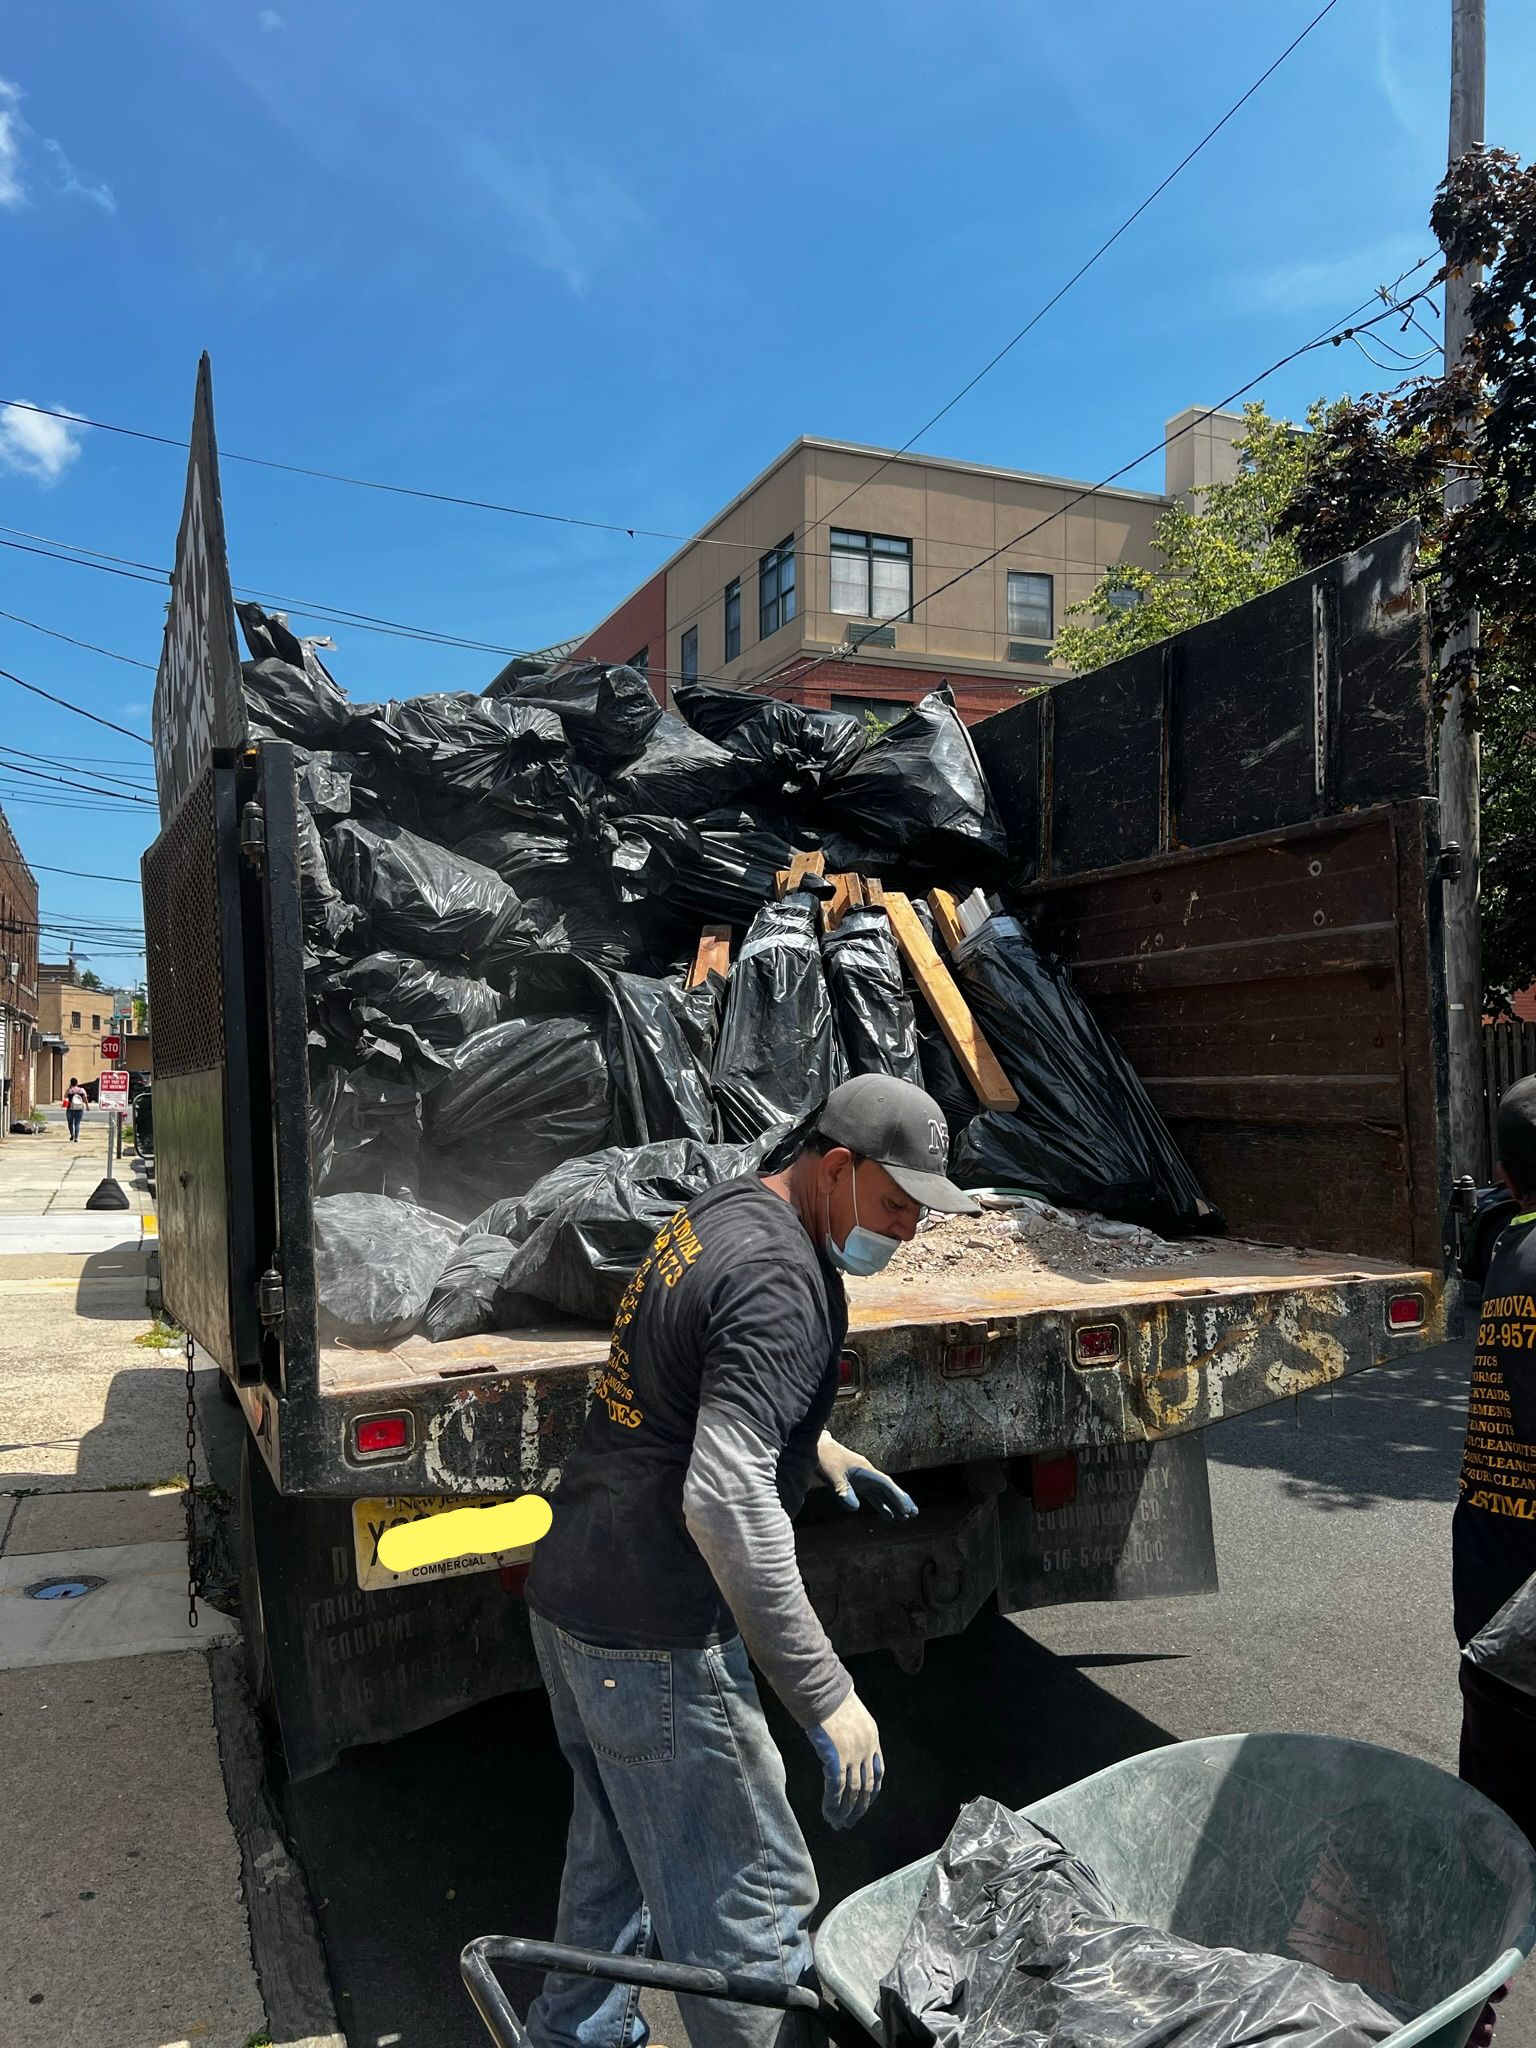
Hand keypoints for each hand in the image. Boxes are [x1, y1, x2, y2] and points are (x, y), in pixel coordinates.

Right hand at [808, 1689, 882, 1828]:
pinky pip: (836, 1788)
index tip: (865, 1805)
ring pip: (852, 1792)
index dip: (872, 1792)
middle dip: (859, 1808)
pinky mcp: (836, 1758)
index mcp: (873, 1738)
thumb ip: (852, 1733)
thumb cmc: (831, 1698)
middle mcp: (866, 1749)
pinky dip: (833, 1803)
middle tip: (850, 1823)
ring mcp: (852, 1754)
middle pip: (867, 1787)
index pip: (878, 1772)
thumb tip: (842, 1746)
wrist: (822, 1690)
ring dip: (845, 1811)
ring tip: (838, 1824)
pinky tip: (829, 1814)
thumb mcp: (851, 1714)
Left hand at [817, 1433, 916, 1521]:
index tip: (906, 1509)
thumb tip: (855, 1508)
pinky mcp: (857, 1482)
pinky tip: (887, 1515)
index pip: (886, 1485)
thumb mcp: (832, 1476)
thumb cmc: (825, 1460)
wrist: (817, 1447)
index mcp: (865, 1470)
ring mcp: (864, 1478)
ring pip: (883, 1493)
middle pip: (889, 1488)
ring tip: (905, 1518)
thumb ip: (842, 1491)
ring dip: (893, 1504)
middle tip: (914, 1514)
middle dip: (901, 1500)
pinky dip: (881, 1504)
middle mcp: (868, 1473)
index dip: (896, 1497)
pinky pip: (874, 1495)